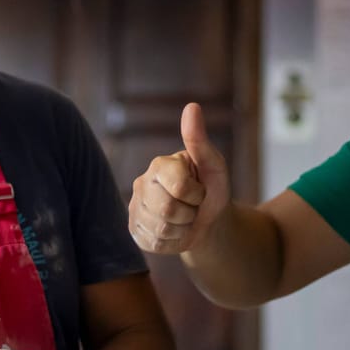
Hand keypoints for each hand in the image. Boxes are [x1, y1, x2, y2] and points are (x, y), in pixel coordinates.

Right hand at [128, 102, 230, 253]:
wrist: (208, 222)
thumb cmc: (211, 188)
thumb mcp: (213, 165)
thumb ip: (199, 140)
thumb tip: (192, 106)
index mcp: (159, 165)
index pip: (178, 186)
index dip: (196, 193)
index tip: (199, 189)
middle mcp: (141, 184)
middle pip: (167, 209)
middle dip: (189, 213)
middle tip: (192, 206)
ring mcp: (135, 209)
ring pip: (162, 228)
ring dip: (183, 228)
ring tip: (185, 218)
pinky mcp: (135, 231)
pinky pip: (155, 243)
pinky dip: (173, 242)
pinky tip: (175, 231)